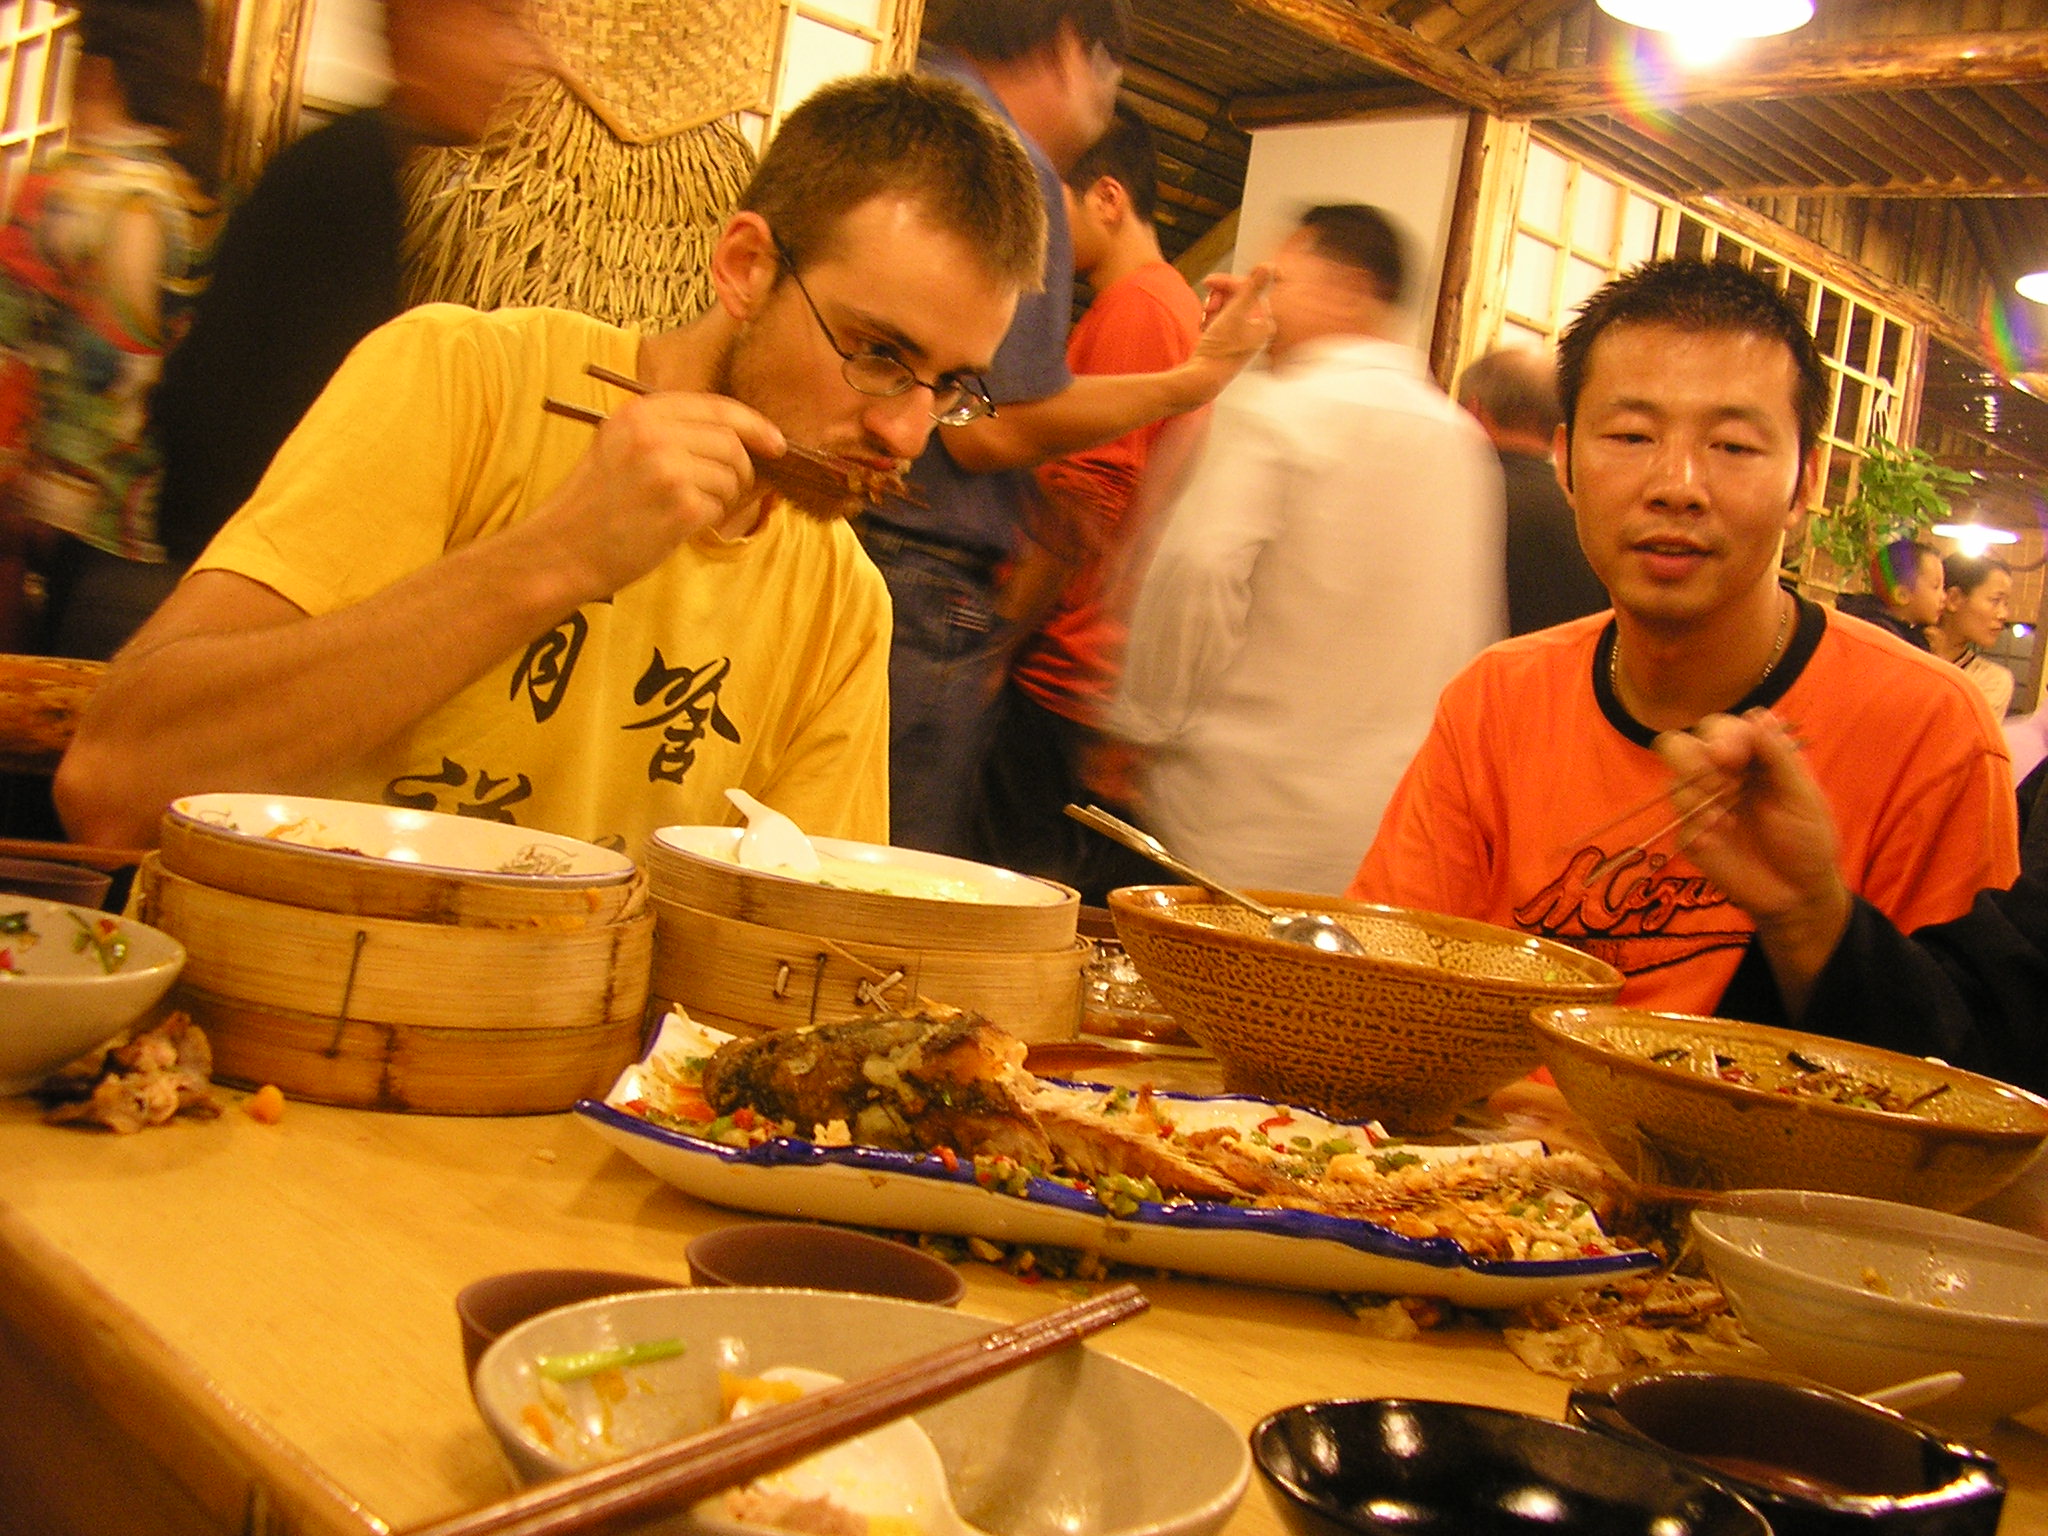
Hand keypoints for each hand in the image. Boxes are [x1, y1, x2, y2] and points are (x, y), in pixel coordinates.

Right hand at [527, 391, 784, 601]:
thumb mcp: (620, 447)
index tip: (775, 443)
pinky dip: (709, 518)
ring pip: (731, 475)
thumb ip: (670, 433)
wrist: (561, 550)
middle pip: (732, 442)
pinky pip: (721, 507)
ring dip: (722, 497)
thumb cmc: (596, 506)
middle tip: (725, 492)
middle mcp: (653, 433)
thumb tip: (742, 438)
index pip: (717, 406)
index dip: (754, 424)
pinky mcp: (680, 505)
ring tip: (685, 510)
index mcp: (640, 412)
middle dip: (741, 470)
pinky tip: (678, 525)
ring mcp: (668, 468)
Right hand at [1177, 264, 1275, 405]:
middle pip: (1238, 300)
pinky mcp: (1229, 345)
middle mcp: (1257, 332)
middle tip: (1207, 305)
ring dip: (1213, 309)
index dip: (1227, 284)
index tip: (1209, 282)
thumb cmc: (1220, 349)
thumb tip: (1270, 265)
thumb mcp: (1236, 312)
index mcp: (1265, 323)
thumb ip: (1253, 287)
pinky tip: (1203, 328)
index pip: (1248, 290)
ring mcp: (1242, 339)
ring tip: (1205, 318)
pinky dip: (1210, 321)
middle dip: (1219, 298)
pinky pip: (1220, 323)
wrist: (1202, 379)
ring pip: (1227, 310)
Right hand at [1655, 710, 1852, 1009]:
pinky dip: (1696, 823)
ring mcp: (1701, 805)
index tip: (1728, 757)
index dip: (1720, 736)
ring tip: (1726, 819)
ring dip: (1696, 795)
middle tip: (1720, 784)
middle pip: (1679, 745)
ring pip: (1673, 781)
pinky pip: (1677, 819)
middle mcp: (1720, 775)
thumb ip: (1778, 757)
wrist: (1797, 894)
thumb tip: (1757, 713)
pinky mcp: (1690, 835)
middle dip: (1692, 760)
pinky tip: (1720, 836)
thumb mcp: (1803, 796)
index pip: (1720, 728)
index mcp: (1750, 758)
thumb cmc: (1807, 840)